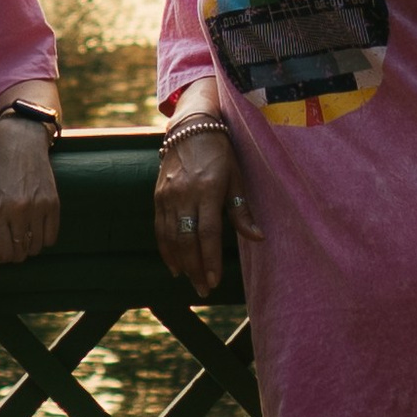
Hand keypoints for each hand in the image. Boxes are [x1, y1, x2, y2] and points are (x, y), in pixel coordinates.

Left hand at [0, 114, 59, 264]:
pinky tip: (34, 227)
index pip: (2, 253)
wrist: (19, 142)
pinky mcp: (53, 203)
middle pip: (19, 254)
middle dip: (12, 252)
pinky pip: (51, 238)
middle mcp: (17, 210)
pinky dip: (43, 239)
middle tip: (8, 239)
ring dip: (27, 246)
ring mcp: (38, 207)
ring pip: (35, 248)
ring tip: (20, 232)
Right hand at [153, 123, 258, 295]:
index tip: (214, 280)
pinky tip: (173, 265)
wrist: (191, 127)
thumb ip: (242, 210)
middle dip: (195, 268)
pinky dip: (165, 249)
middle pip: (187, 240)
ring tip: (191, 281)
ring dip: (180, 263)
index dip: (210, 259)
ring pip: (171, 237)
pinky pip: (159, 228)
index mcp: (208, 190)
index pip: (208, 233)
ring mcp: (168, 195)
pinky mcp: (158, 195)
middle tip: (203, 290)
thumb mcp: (237, 177)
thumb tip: (258, 238)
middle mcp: (184, 194)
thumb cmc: (221, 152)